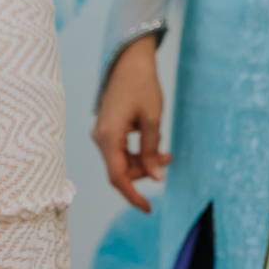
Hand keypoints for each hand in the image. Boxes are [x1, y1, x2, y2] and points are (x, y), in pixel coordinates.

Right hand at [92, 36, 170, 212]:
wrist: (129, 60)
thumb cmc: (142, 85)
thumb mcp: (153, 119)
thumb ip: (152, 151)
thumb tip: (157, 177)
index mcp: (108, 136)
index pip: (117, 177)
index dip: (132, 195)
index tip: (148, 209)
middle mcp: (100, 138)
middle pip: (119, 171)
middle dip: (143, 173)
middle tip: (168, 161)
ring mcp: (101, 133)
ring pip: (120, 162)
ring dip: (142, 163)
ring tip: (166, 154)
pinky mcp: (106, 129)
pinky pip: (118, 151)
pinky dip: (136, 154)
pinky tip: (153, 147)